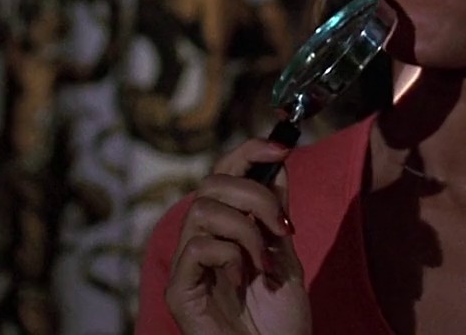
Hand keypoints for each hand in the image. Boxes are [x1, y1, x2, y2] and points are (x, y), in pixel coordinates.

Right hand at [165, 139, 310, 334]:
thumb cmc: (281, 322)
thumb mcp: (286, 256)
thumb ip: (275, 215)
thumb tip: (278, 164)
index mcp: (225, 231)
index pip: (224, 175)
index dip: (248, 152)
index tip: (282, 147)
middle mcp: (201, 242)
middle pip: (212, 184)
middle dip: (255, 196)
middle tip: (282, 227)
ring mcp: (188, 267)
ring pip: (203, 210)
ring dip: (245, 230)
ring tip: (264, 263)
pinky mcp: (179, 290)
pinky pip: (197, 247)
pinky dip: (229, 256)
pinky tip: (244, 280)